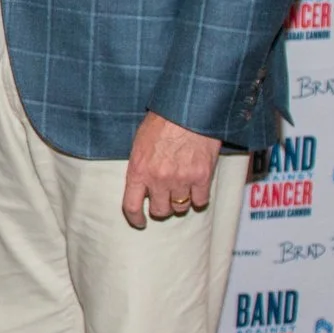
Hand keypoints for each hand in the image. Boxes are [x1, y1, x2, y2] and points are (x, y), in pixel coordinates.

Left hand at [122, 112, 219, 228]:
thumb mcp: (140, 143)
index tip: (140, 222)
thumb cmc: (162, 121)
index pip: (132, 206)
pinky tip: (197, 188)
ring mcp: (181, 180)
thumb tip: (141, 184)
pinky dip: (199, 198)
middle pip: (160, 211)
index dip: (136, 219)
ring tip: (182, 188)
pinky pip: (200, 201)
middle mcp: (159, 179)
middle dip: (162, 207)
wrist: (189, 110)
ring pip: (180, 207)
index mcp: (138, 170)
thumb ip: (140, 166)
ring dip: (180, 201)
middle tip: (165, 199)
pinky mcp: (202, 177)